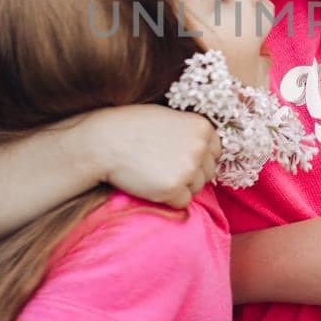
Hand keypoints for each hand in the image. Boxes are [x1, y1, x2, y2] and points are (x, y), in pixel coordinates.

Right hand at [93, 105, 220, 206]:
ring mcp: (188, 169)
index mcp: (202, 127)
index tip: (179, 157)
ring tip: (154, 172)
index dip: (198, 158)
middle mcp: (200, 147)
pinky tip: (150, 183)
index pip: (216, 152)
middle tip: (163, 167)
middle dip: (190, 174)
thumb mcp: (168, 118)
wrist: (104, 141)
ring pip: (196, 189)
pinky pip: (182, 202)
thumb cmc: (131, 126)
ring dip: (180, 187)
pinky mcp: (174, 188)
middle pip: (208, 173)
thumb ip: (190, 133)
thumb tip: (205, 153)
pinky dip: (168, 198)